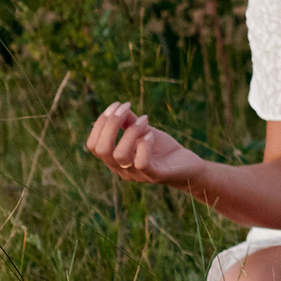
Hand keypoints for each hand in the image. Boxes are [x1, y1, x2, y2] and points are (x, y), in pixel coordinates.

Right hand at [85, 101, 206, 186]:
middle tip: (127, 108)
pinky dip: (145, 144)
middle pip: (100, 149)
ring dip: (131, 132)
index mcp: (114, 159)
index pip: (93, 144)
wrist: (187, 166)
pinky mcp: (155, 175)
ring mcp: (137, 174)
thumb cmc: (162, 148)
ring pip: (119, 155)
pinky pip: (142, 163)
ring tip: (145, 120)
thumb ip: (128, 122)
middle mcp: (121, 169)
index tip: (116, 105)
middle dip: (111, 124)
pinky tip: (152, 134)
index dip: (101, 123)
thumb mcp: (143, 132)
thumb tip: (117, 108)